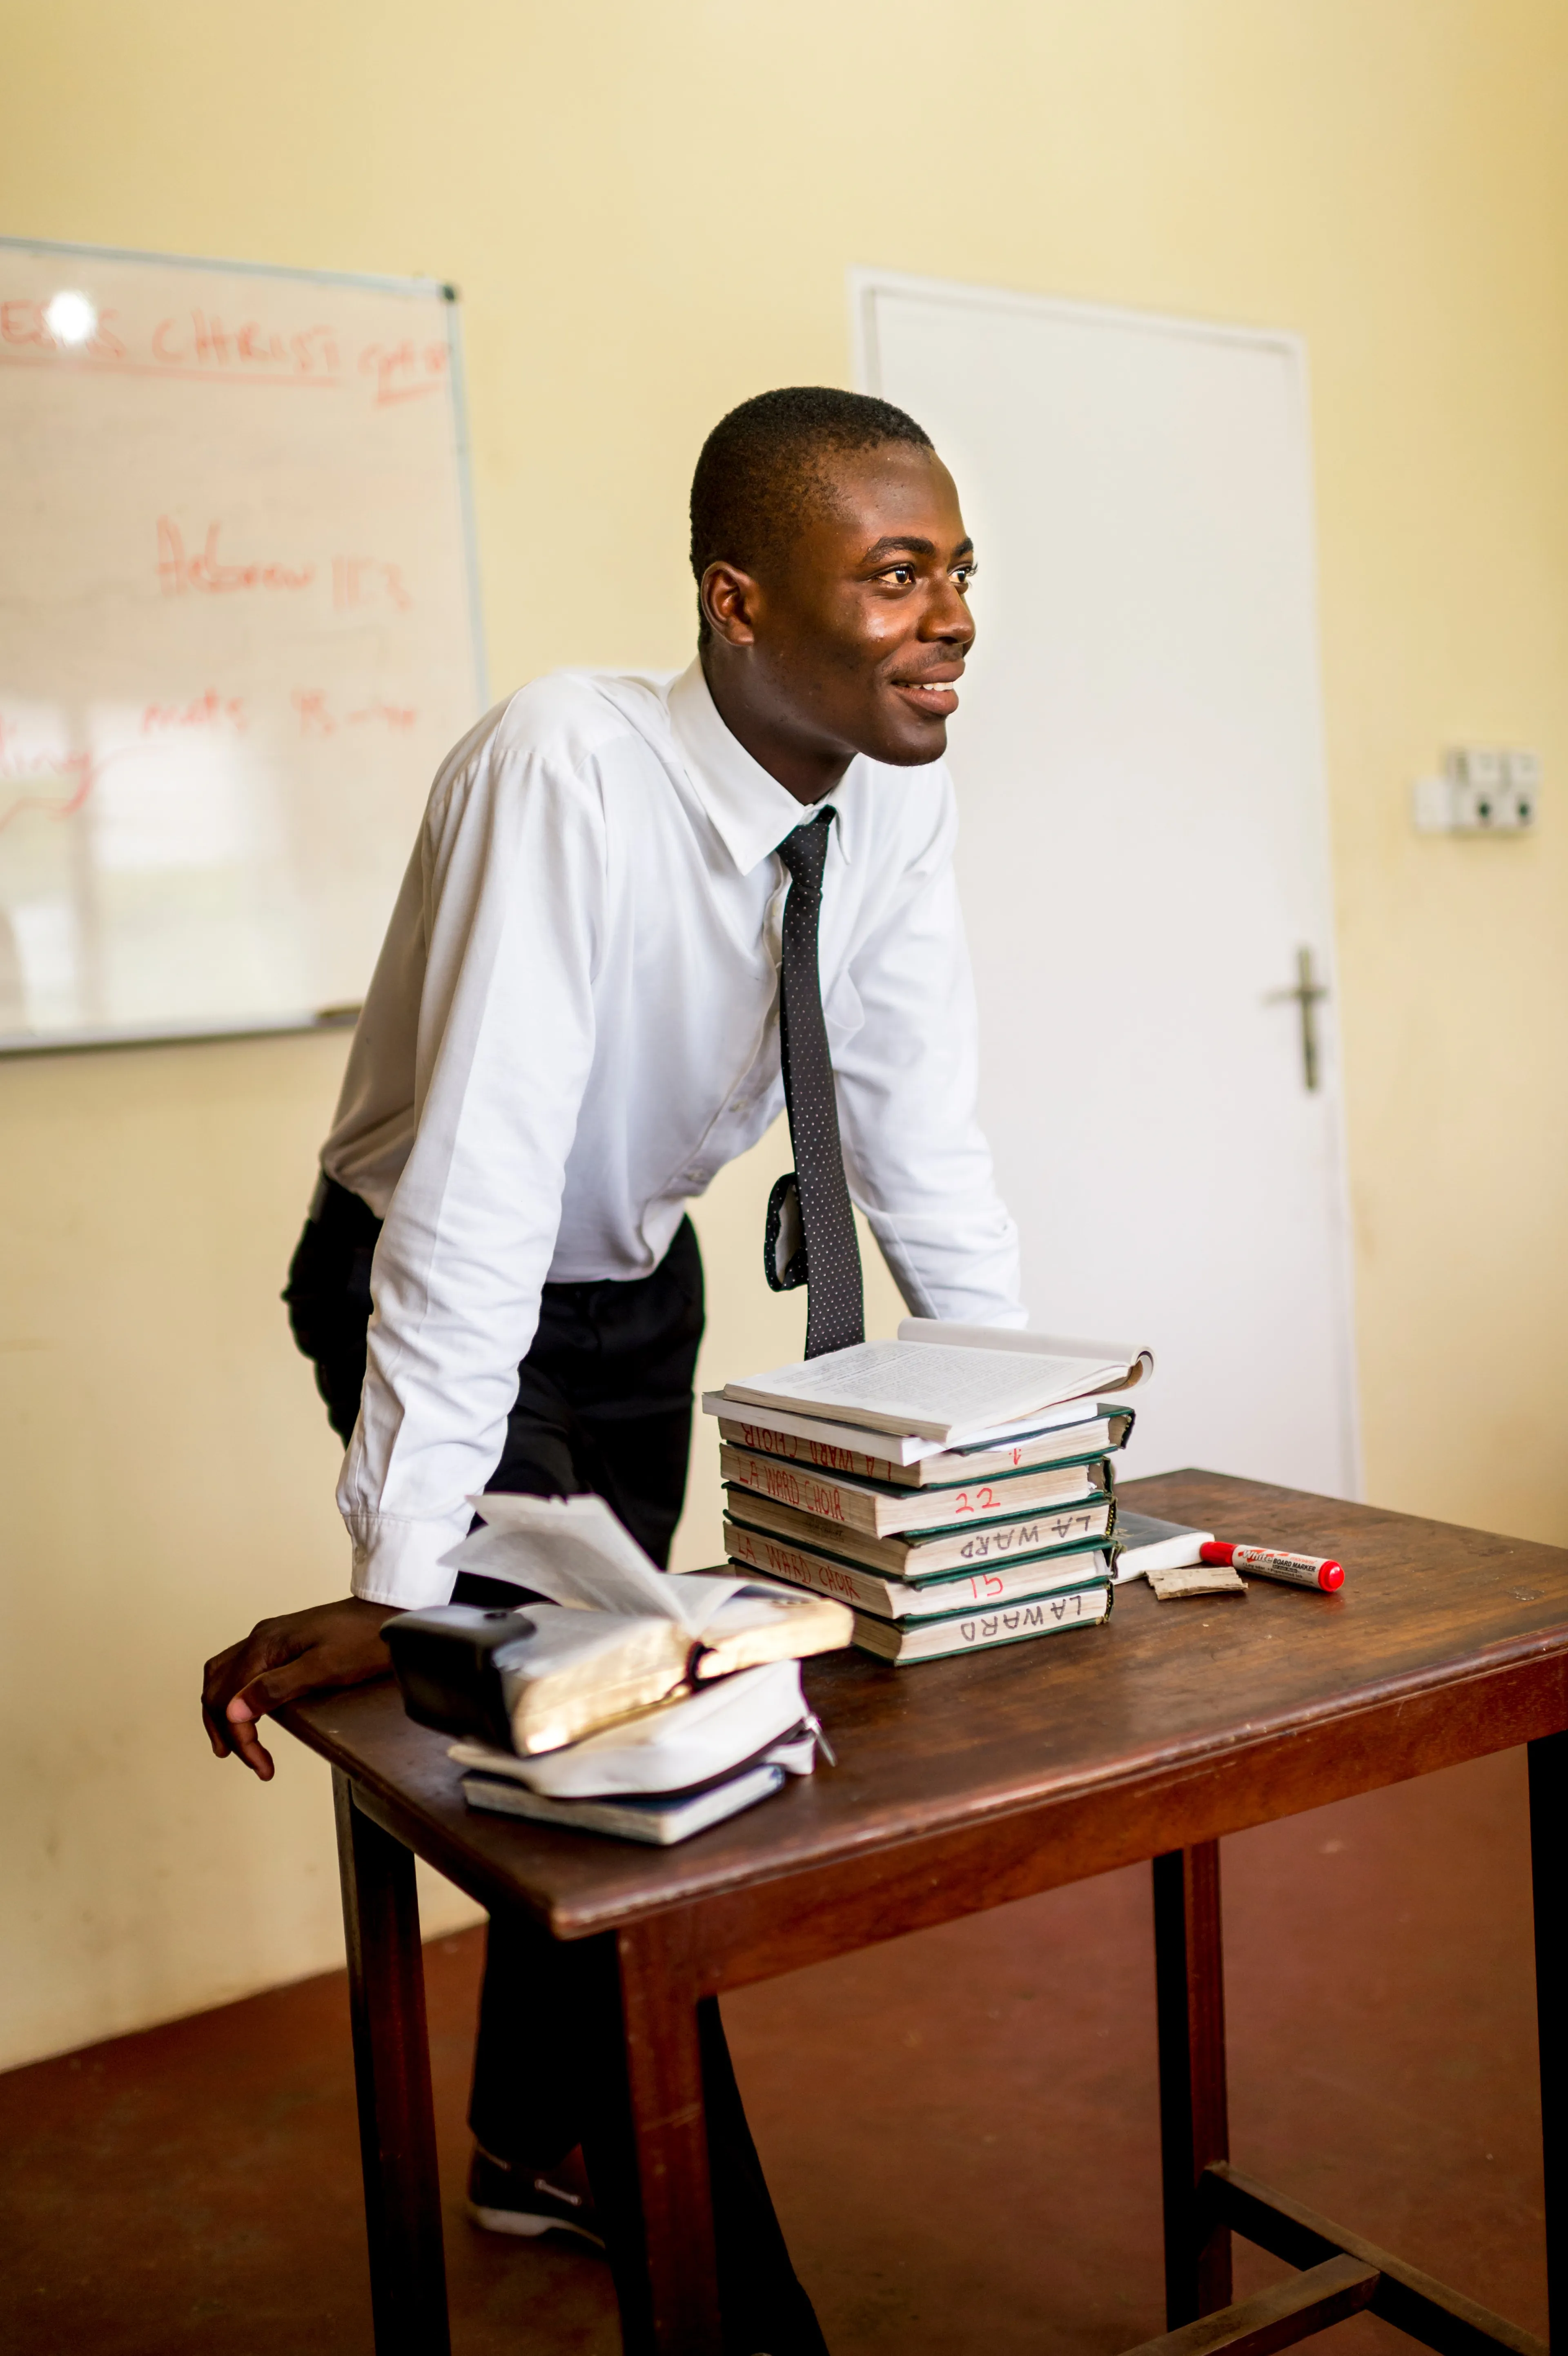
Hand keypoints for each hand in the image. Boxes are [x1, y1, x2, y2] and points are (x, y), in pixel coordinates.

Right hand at [202, 1597, 396, 1780]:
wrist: (391, 1616)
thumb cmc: (364, 1640)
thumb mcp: (322, 1668)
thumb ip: (276, 1688)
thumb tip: (233, 1712)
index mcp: (265, 1644)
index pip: (231, 1698)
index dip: (241, 1737)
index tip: (261, 1766)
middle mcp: (261, 1638)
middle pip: (218, 1686)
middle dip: (224, 1727)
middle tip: (244, 1759)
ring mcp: (271, 1638)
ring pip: (225, 1675)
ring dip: (222, 1710)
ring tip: (231, 1742)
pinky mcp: (283, 1642)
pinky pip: (242, 1668)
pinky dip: (235, 1693)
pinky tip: (246, 1709)